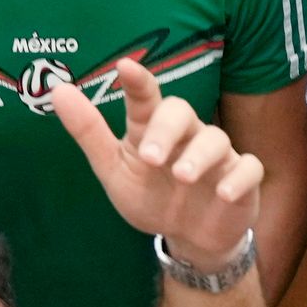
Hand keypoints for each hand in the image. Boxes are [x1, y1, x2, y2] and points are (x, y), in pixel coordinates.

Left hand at [45, 57, 261, 273]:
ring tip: (182, 177)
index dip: (138, 82)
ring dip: (199, 156)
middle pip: (182, 112)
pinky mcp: (242, 180)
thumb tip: (58, 91)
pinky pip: (248, 169)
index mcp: (152, 131)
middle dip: (167, 130)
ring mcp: (217, 157)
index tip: (125, 68)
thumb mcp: (114, 171)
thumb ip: (89, 133)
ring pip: (216, 140)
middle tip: (150, 158)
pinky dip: (239, 178)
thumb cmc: (151, 197)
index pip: (147, 98)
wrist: (188, 238)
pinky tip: (224, 193)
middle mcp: (186, 136)